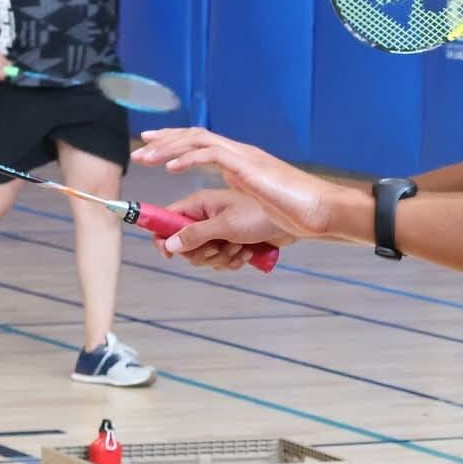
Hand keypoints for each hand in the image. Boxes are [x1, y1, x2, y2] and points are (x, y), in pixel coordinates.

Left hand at [133, 128, 348, 240]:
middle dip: (164, 141)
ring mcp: (244, 157)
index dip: (175, 144)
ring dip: (169, 147)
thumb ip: (212, 226)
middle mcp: (239, 154)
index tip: (152, 150)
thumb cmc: (291, 215)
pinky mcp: (248, 166)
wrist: (319, 211)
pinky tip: (171, 167)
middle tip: (140, 149)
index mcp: (240, 162)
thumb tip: (182, 240)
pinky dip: (189, 158)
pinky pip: (212, 155)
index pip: (201, 144)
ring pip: (198, 140)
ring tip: (146, 156)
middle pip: (194, 136)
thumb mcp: (240, 224)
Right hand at [154, 188, 291, 268]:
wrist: (298, 220)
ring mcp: (220, 230)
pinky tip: (248, 251)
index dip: (164, 238)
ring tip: (240, 246)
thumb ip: (195, 235)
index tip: (170, 253)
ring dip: (222, 257)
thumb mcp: (226, 226)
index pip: (167, 219)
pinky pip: (221, 260)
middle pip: (185, 245)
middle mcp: (207, 216)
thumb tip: (169, 244)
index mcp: (200, 203)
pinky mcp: (233, 241)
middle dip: (203, 253)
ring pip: (204, 255)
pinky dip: (234, 260)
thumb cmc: (263, 215)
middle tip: (220, 247)